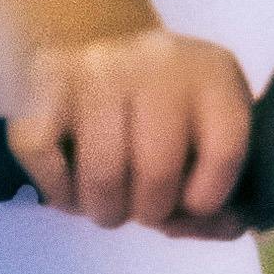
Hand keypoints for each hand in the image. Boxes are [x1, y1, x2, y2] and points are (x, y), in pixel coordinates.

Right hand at [0, 29, 254, 232]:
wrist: (97, 47)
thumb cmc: (162, 113)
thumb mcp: (206, 136)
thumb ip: (221, 195)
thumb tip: (226, 227)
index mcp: (213, 73)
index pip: (225, 151)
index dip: (208, 199)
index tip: (191, 205)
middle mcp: (158, 60)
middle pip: (158, 172)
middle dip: (150, 211)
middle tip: (142, 208)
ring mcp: (99, 67)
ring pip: (102, 176)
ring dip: (105, 210)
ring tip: (108, 204)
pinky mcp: (47, 79)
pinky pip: (47, 162)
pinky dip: (60, 192)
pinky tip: (73, 186)